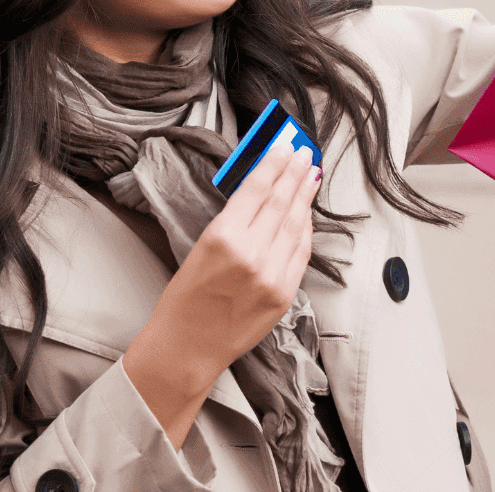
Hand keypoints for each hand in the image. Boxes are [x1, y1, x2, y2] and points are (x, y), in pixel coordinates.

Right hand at [123, 142, 320, 447]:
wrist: (186, 349)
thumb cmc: (183, 300)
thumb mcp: (199, 247)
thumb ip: (234, 219)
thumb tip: (261, 188)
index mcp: (223, 239)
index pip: (257, 189)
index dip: (274, 162)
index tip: (284, 145)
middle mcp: (252, 255)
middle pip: (281, 202)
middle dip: (294, 173)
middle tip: (303, 152)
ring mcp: (272, 276)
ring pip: (297, 225)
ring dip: (305, 196)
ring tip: (310, 175)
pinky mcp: (284, 294)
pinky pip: (301, 252)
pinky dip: (306, 229)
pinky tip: (306, 212)